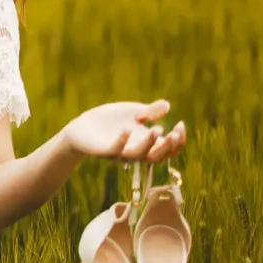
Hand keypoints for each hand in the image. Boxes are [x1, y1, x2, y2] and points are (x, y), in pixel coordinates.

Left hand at [60, 99, 186, 163]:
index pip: (168, 149)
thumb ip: (149, 112)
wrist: (82, 128)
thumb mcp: (132, 113)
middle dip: (168, 146)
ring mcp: (120, 153)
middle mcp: (136, 151)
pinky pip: (114, 151)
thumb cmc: (110, 121)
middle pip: (158, 157)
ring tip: (157, 128)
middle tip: (174, 132)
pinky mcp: (103, 151)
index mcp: (146, 143)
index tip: (180, 124)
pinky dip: (122, 141)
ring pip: (139, 156)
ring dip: (149, 144)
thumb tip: (167, 105)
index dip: (178, 140)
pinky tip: (127, 128)